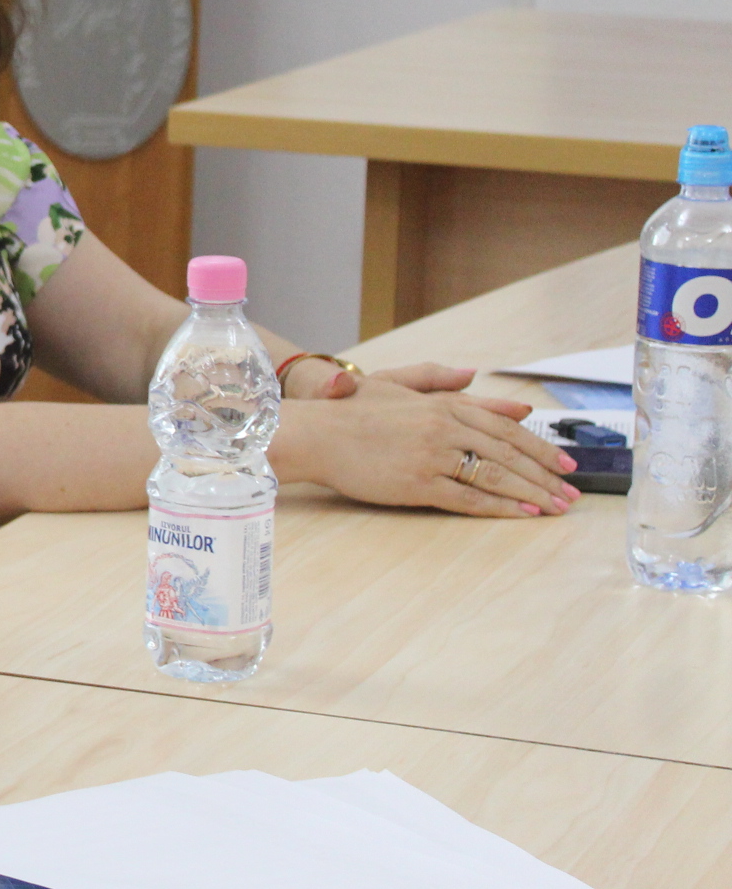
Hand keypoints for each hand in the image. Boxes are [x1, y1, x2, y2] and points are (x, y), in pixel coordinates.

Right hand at [279, 376, 580, 517]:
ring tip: (555, 507)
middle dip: (545, 474)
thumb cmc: (352, 411)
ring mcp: (432, 456)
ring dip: (531, 493)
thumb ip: (440, 382)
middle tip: (572, 491)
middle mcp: (444, 428)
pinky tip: (521, 513)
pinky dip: (499, 507)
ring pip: (495, 476)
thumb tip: (475, 375)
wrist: (315, 433)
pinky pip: (468, 498)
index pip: (505, 426)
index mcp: (443, 404)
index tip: (565, 462)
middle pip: (508, 453)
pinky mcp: (417, 484)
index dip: (539, 445)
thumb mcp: (397, 384)